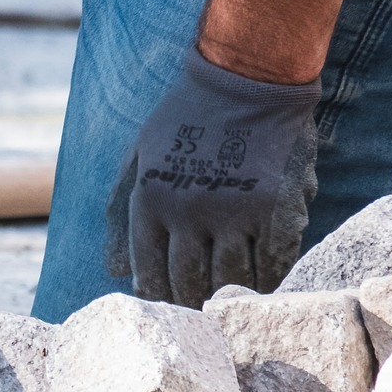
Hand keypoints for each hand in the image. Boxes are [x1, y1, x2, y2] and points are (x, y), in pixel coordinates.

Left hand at [107, 48, 321, 306]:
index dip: (158, 296)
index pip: (149, 272)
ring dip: (230, 294)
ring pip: (232, 278)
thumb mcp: (139, 157)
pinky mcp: (277, 208)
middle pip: (189, 281)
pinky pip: (274, 261)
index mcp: (151, 201)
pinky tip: (266, 280)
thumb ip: (121, 212)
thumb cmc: (185, 117)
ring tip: (231, 303)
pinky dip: (270, 276)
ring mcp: (235, 212)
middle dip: (192, 301)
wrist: (246, 78)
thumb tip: (113, 269)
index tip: (167, 307)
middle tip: (200, 313)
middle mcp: (189, 212)